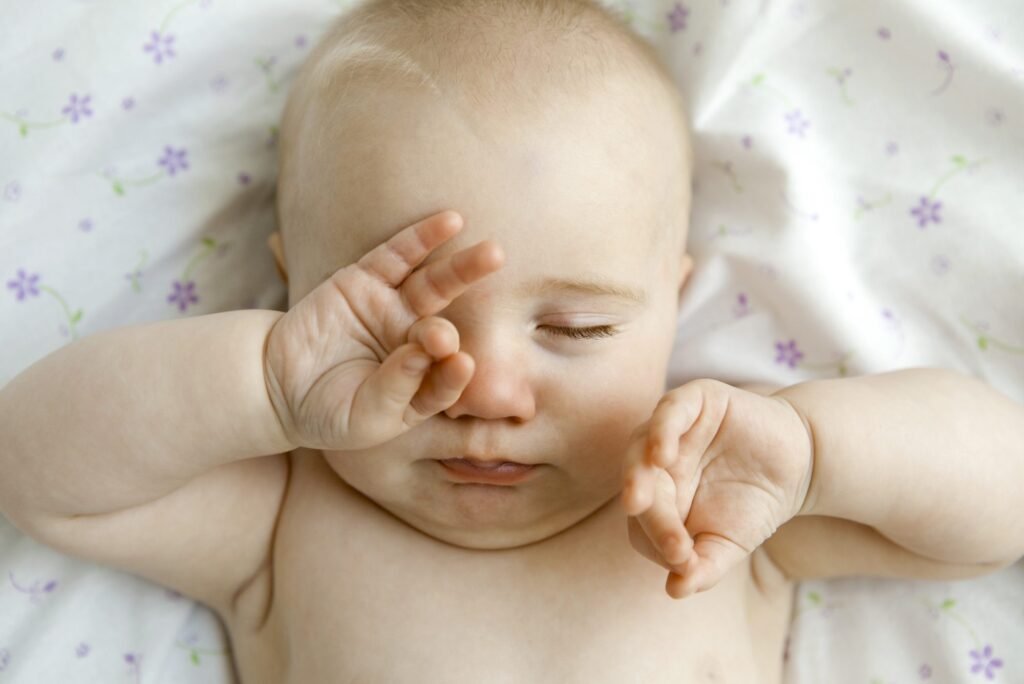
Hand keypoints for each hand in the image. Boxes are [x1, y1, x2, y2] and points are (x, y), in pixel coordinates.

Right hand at [264, 210, 503, 450]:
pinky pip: (397, 257)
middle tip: (463, 321)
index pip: (448, 377)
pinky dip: (421, 238)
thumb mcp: (363, 418)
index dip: (455, 372)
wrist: (274, 386)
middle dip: (463, 316)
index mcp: (422, 383)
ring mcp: (392, 309)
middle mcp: (414, 343)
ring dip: (464, 268)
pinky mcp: (366, 281)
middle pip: (449, 324)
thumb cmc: (326, 413)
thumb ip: (395, 389)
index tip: (461, 364)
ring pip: (434, 285)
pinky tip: (451, 222)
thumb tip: (422, 353)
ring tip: (494, 253)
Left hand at [621, 379, 812, 598]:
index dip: (657, 541)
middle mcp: (656, 462)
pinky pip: (668, 411)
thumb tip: (675, 591)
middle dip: (645, 512)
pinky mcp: (694, 400)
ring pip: (639, 447)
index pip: (642, 522)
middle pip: (637, 486)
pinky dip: (660, 430)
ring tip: (639, 499)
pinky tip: (663, 456)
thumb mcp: (729, 544)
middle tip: (663, 538)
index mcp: (657, 497)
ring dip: (636, 473)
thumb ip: (703, 567)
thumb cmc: (754, 504)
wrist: (799, 465)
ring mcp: (672, 429)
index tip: (683, 560)